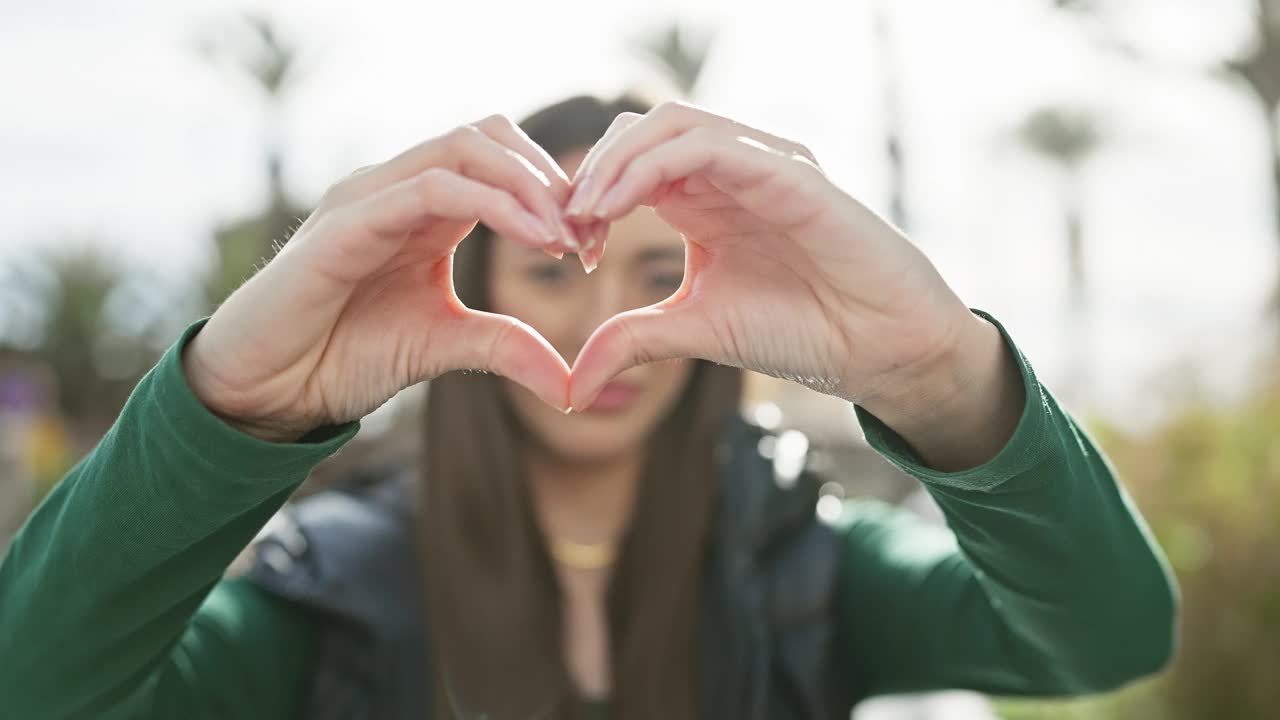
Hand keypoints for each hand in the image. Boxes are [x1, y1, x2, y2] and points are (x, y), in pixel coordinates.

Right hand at [184, 115, 579, 441]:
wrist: (268, 389)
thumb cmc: (343, 356)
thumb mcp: (444, 346)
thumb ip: (506, 346)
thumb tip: (572, 382)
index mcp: (423, 209)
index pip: (497, 158)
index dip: (552, 189)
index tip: (591, 241)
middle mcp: (397, 188)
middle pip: (486, 136)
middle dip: (547, 176)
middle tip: (586, 231)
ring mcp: (370, 197)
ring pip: (463, 149)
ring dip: (526, 185)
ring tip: (563, 236)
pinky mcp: (347, 222)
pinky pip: (431, 189)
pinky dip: (491, 204)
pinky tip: (530, 238)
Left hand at [563, 102, 1023, 467]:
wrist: (879, 349)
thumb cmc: (801, 330)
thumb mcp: (694, 331)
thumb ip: (631, 340)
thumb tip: (566, 389)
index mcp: (702, 198)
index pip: (627, 163)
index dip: (585, 195)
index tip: (565, 249)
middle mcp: (729, 170)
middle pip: (638, 129)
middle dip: (590, 171)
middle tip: (566, 227)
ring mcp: (760, 163)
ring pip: (669, 122)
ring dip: (614, 163)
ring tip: (584, 215)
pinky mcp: (789, 172)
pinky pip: (710, 145)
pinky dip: (653, 167)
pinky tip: (620, 209)